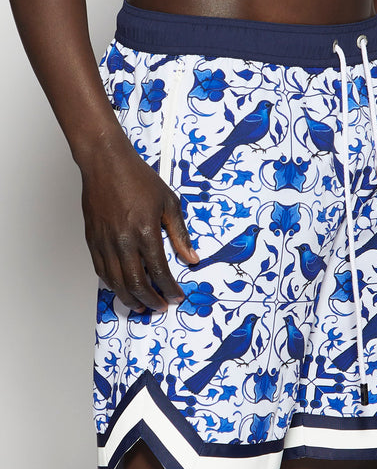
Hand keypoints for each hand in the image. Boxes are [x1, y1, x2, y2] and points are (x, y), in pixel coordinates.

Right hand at [80, 132, 198, 311]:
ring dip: (130, 299)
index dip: (170, 289)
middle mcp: (123, 241)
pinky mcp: (92, 240)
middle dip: (151, 300)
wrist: (105, 162)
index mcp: (145, 232)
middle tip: (160, 306)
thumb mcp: (169, 203)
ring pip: (116, 282)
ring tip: (141, 306)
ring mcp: (105, 242)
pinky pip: (101, 270)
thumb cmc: (137, 178)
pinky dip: (112, 284)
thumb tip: (191, 258)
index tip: (177, 296)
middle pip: (137, 284)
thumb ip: (180, 234)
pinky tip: (121, 288)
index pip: (160, 272)